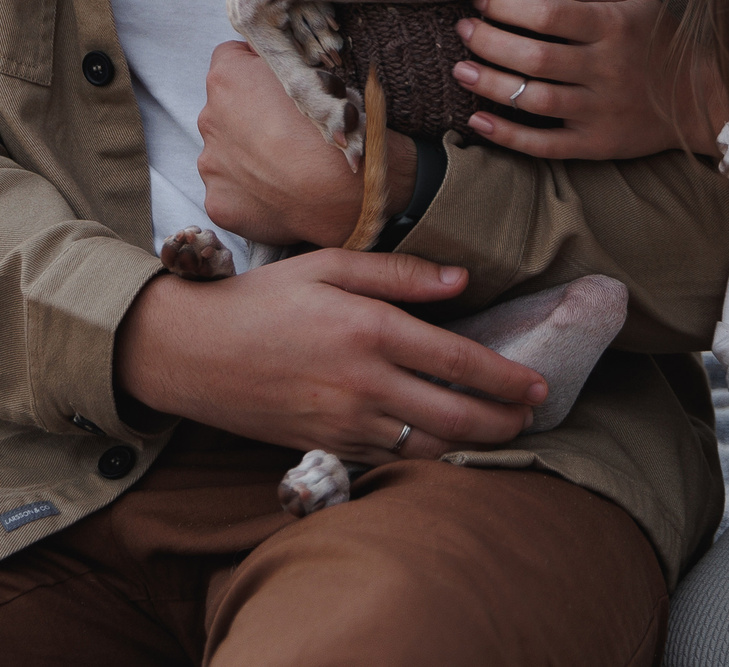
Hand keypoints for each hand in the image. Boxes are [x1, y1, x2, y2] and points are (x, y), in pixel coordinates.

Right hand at [113, 248, 544, 459]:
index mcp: (368, 330)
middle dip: (502, 422)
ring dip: (471, 447)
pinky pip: (389, 463)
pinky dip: (425, 460)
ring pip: (427, 449)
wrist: (192, 352)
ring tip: (498, 436)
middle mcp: (363, 383)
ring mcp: (344, 423)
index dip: (505, 378)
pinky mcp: (326, 447)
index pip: (457, 361)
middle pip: (454, 416)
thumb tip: (461, 281)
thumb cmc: (261, 300)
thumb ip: (398, 274)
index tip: (537, 385)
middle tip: (530, 417)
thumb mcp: (326, 265)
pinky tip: (444, 449)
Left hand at [200, 40, 414, 246]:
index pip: (231, 58)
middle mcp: (210, 118)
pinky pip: (231, 192)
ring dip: (250, 157)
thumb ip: (286, 66)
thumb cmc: (337, 130)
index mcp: (228, 78)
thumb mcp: (319, 77)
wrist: (345, 195)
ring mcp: (211, 164)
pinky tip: (280, 196)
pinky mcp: (218, 202)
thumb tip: (279, 64)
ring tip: (288, 168)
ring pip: (226, 153)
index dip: (256, 70)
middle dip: (251, 116)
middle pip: (226, 109)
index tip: (278, 85)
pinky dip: (251, 194)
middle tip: (289, 131)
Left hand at [454, 0, 723, 158]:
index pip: (549, 14)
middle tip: (463, 30)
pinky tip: (477, 120)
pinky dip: (507, 136)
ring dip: (490, 85)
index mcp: (615, 27)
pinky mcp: (598, 145)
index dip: (507, 6)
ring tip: (460, 70)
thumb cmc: (659, 39)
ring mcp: (602, 110)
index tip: (482, 0)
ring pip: (534, 101)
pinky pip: (546, 145)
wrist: (703, 99)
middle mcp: (607, 68)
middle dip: (489, 41)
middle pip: (534, 56)